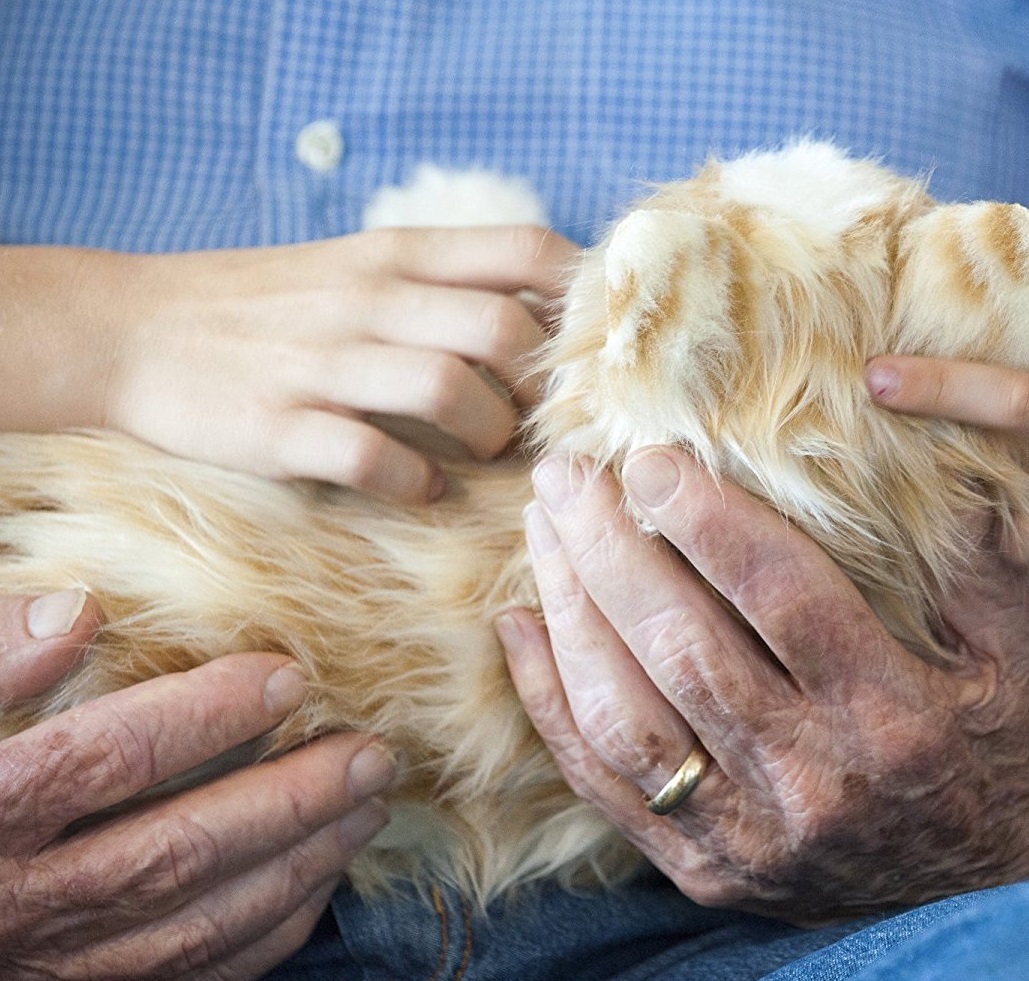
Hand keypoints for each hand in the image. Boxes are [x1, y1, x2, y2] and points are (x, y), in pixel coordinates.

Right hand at [0, 593, 395, 980]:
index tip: (287, 673)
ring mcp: (46, 966)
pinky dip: (260, 938)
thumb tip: (78, 612)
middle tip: (373, 752)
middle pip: (170, 852)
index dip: (199, 716)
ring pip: (190, 926)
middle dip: (285, 801)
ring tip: (367, 808)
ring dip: (294, 866)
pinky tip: (315, 889)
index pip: (97, 762)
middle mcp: (12, 905)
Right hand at [12, 228, 575, 503]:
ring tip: (484, 450)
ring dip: (489, 433)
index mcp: (397, 254)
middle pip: (501, 326)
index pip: (524, 248)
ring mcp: (322, 363)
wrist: (127, 328)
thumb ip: (443, 283)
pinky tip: (424, 486)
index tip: (591, 344)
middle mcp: (368, 299)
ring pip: (449, 388)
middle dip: (540, 385)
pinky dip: (416, 482)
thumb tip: (546, 319)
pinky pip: (374, 458)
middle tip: (540, 417)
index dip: (580, 297)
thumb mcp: (357, 266)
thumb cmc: (266, 305)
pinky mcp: (279, 427)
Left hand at [498, 448, 1028, 924]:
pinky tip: (521, 625)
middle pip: (686, 650)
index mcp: (893, 716)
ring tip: (544, 530)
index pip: (783, 600)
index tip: (650, 458)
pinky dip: (551, 704)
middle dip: (613, 552)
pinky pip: (604, 786)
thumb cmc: (1004, 754)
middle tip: (567, 473)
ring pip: (629, 718)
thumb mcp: (1021, 660)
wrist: (990, 889)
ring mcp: (751, 837)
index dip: (708, 523)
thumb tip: (930, 460)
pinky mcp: (706, 870)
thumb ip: (978, 564)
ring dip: (572, 615)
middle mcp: (815, 782)